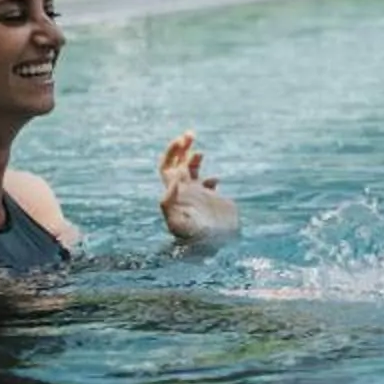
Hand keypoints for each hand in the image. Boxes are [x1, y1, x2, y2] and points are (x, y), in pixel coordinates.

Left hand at [157, 130, 239, 247]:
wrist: (213, 249)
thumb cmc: (194, 240)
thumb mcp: (179, 222)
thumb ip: (170, 202)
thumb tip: (170, 182)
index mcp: (175, 193)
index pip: (167, 168)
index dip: (172, 153)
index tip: (184, 143)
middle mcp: (183, 192)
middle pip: (176, 164)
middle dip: (181, 148)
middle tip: (190, 134)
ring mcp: (196, 196)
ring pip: (190, 171)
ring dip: (192, 157)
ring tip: (198, 150)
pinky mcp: (209, 201)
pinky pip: (205, 185)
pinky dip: (209, 179)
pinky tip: (215, 181)